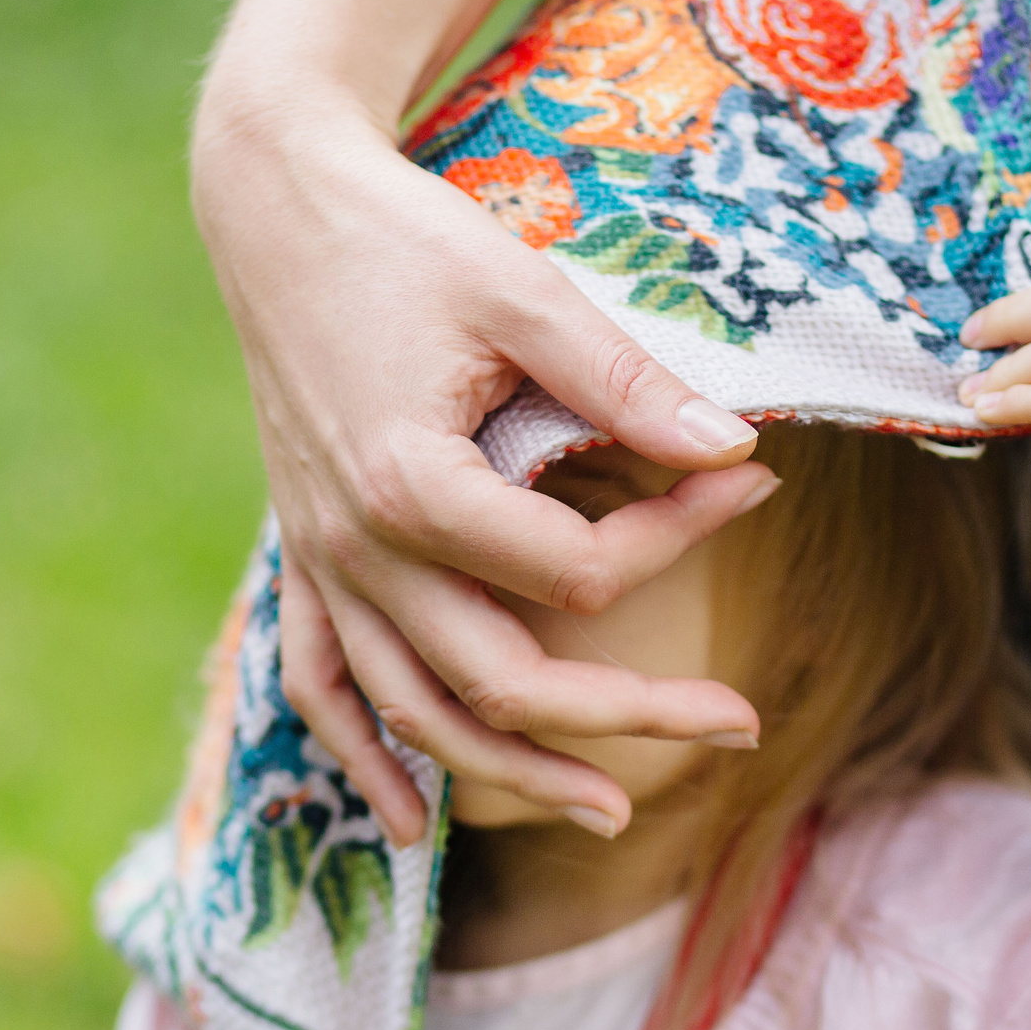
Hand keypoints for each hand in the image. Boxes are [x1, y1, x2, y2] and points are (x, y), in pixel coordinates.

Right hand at [195, 98, 775, 847]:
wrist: (276, 207)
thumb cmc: (404, 241)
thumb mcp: (525, 294)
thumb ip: (629, 385)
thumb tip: (738, 450)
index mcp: (415, 486)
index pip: (576, 573)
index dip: (680, 536)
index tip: (754, 483)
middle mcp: (361, 550)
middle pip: (506, 683)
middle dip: (629, 717)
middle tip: (739, 726)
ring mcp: (323, 565)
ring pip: (417, 714)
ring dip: (513, 777)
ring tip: (609, 813)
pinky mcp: (304, 558)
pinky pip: (322, 686)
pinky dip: (365, 759)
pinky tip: (414, 823)